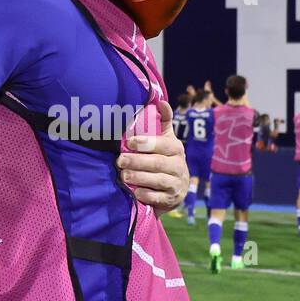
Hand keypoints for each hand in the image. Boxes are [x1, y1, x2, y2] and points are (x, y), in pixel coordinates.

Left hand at [118, 99, 189, 214]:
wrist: (175, 189)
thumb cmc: (164, 158)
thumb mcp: (165, 140)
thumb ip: (163, 122)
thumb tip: (161, 101)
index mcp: (175, 149)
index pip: (163, 144)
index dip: (146, 143)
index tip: (129, 142)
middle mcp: (179, 166)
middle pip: (158, 163)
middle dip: (137, 162)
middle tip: (120, 160)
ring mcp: (177, 184)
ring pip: (159, 180)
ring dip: (140, 177)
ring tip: (124, 176)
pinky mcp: (172, 199)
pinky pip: (159, 198)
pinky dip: (147, 195)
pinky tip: (135, 192)